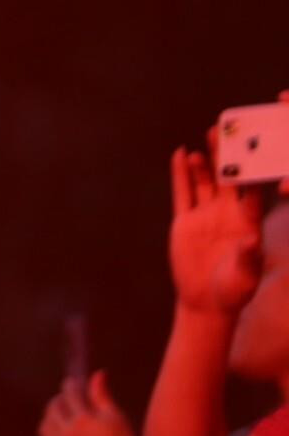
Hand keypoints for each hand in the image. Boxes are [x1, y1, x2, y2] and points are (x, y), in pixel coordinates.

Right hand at [171, 143, 261, 315]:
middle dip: (226, 157)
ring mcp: (205, 216)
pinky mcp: (185, 221)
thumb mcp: (245, 276)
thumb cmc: (234, 290)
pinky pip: (182, 193)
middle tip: (224, 133)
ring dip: (204, 164)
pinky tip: (180, 155)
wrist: (206, 302)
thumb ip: (248, 257)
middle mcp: (228, 214)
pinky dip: (180, 174)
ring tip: (201, 146)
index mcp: (248, 222)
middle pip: (228, 179)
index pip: (253, 191)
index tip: (256, 150)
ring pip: (205, 182)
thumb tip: (253, 239)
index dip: (254, 171)